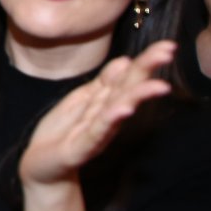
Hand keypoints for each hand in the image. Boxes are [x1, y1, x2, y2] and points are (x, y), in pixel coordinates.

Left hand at [19, 41, 175, 187]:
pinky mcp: (82, 148)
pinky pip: (98, 131)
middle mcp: (107, 115)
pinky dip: (111, 119)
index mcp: (106, 101)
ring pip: (119, 109)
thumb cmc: (64, 131)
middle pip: (128, 88)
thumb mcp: (83, 99)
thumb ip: (104, 83)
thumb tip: (126, 60)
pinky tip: (123, 109)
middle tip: (168, 53)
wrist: (42, 165)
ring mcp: (97, 132)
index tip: (168, 45)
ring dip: (138, 96)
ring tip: (158, 85)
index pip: (128, 76)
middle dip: (147, 70)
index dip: (146, 60)